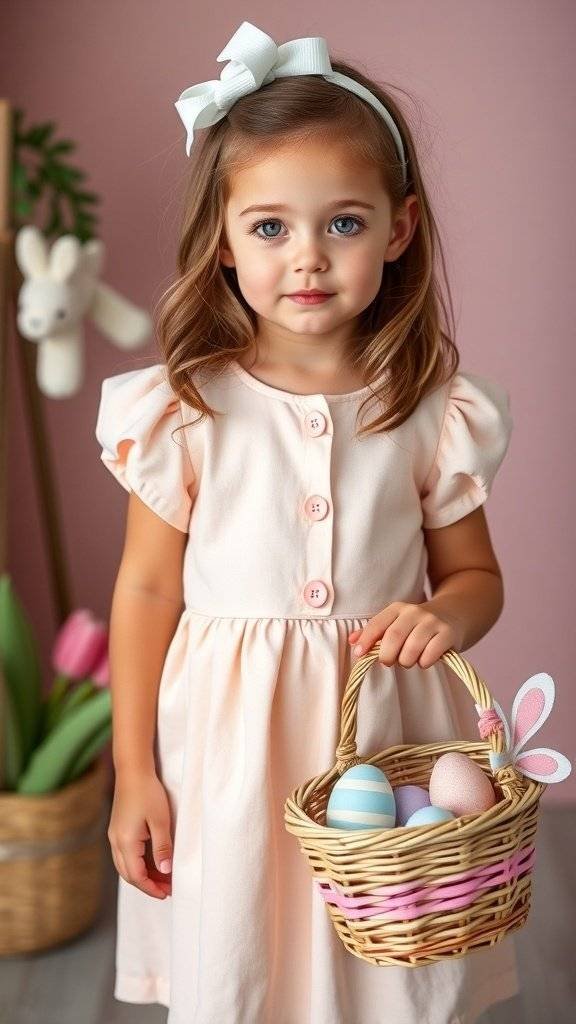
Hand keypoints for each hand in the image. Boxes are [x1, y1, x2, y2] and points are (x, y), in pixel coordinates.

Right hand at [108, 768, 173, 899]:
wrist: (132, 770)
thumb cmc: (148, 792)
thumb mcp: (160, 821)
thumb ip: (162, 848)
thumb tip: (166, 871)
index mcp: (125, 842)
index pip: (136, 876)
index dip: (151, 888)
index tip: (167, 893)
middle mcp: (115, 841)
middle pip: (129, 875)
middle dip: (147, 884)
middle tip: (168, 888)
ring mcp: (114, 835)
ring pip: (125, 866)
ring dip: (142, 875)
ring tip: (163, 878)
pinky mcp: (117, 829)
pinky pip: (125, 855)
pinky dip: (138, 863)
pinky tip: (152, 862)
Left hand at [347, 601, 463, 670]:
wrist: (456, 613)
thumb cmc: (419, 625)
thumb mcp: (397, 623)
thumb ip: (375, 632)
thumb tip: (351, 642)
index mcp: (398, 608)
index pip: (377, 624)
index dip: (366, 640)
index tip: (359, 655)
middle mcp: (415, 612)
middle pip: (393, 638)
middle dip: (387, 656)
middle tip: (389, 662)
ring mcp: (433, 622)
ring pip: (412, 649)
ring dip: (406, 662)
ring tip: (408, 661)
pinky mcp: (448, 633)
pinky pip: (430, 654)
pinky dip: (424, 662)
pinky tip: (425, 660)